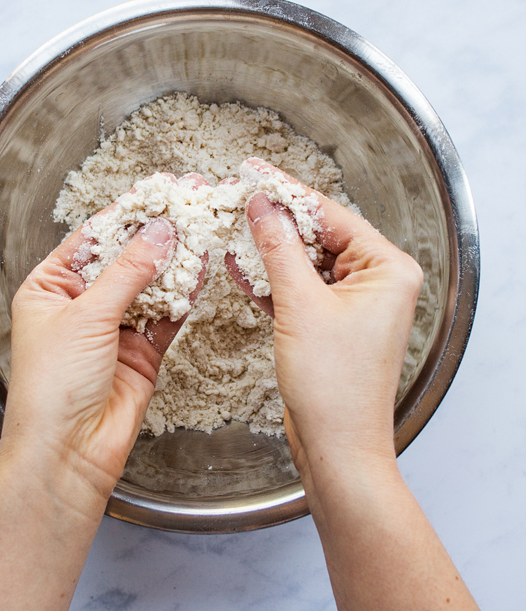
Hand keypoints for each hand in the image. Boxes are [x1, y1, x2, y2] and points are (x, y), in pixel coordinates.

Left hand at [0, 175, 204, 610]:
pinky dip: (183, 295)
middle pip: (124, 257)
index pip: (92, 238)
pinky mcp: (139, 354)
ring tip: (204, 225)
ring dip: (175, 259)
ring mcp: (111, 330)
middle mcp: (78, 306)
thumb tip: (158, 231)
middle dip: (157, 231)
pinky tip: (202, 267)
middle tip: (191, 199)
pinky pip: (165, 316)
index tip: (159, 188)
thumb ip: (129, 272)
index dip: (127, 212)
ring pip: (149, 284)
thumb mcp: (87, 316)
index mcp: (47, 288)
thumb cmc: (51, 386)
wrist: (66, 452)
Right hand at [225, 158, 420, 474]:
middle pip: (317, 234)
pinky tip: (238, 266)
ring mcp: (353, 304)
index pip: (330, 214)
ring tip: (229, 227)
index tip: (253, 171)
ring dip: (267, 250)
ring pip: (303, 261)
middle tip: (234, 197)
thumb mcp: (299, 305)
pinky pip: (297, 288)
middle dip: (274, 220)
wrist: (337, 446)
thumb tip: (261, 205)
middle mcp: (376, 282)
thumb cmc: (334, 385)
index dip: (287, 192)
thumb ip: (278, 249)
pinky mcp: (330, 324)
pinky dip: (270, 280)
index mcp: (387, 269)